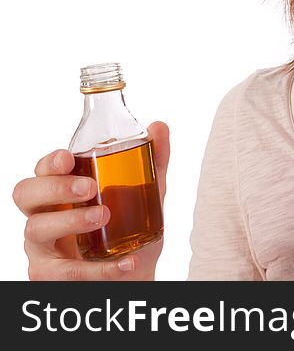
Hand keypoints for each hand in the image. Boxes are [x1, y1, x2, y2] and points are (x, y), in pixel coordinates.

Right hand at [12, 121, 170, 280]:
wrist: (136, 273)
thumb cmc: (129, 227)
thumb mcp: (146, 193)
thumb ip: (152, 161)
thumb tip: (160, 126)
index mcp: (61, 190)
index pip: (42, 170)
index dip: (49, 162)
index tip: (68, 157)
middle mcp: (44, 215)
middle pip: (26, 194)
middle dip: (55, 187)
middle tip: (89, 187)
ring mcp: (43, 247)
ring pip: (37, 229)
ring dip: (71, 221)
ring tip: (105, 216)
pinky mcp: (51, 276)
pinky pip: (67, 272)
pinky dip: (99, 269)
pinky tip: (128, 262)